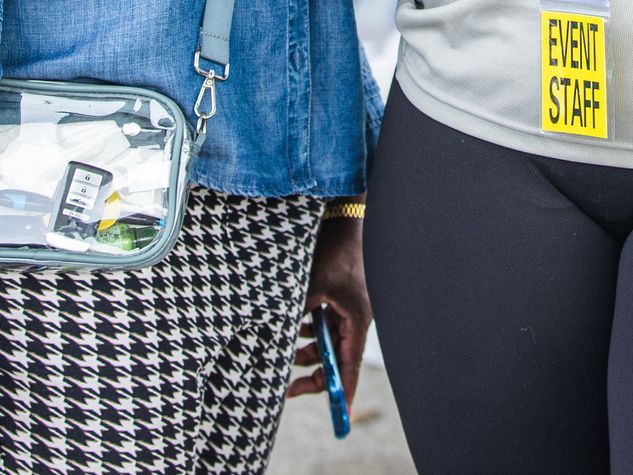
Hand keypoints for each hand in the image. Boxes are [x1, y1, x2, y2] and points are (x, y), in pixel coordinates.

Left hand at [288, 215, 370, 407]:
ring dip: (309, 349)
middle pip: (337, 358)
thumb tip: (275, 335)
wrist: (342, 218)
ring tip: (286, 352)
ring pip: (329, 341)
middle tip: (289, 387)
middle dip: (314, 372)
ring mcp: (348, 307)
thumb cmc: (333, 250)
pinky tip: (295, 326)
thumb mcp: (310, 285)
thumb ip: (295, 312)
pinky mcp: (340, 297)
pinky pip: (327, 324)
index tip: (337, 414)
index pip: (349, 365)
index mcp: (356, 318)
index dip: (343, 391)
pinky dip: (310, 330)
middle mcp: (355, 316)